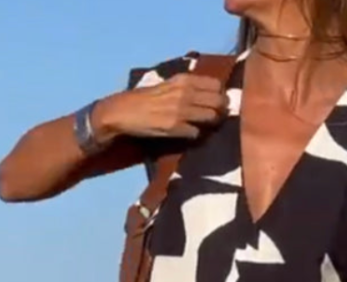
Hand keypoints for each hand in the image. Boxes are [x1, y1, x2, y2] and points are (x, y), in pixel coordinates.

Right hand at [99, 74, 228, 140]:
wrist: (124, 111)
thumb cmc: (145, 99)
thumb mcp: (168, 85)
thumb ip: (186, 88)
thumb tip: (207, 95)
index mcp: (183, 79)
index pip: (216, 84)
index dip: (220, 95)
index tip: (218, 102)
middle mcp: (185, 92)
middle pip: (218, 102)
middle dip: (221, 111)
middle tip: (218, 118)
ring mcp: (181, 110)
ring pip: (211, 117)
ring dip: (212, 124)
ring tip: (208, 127)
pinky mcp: (176, 127)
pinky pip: (197, 133)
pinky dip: (197, 135)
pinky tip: (191, 135)